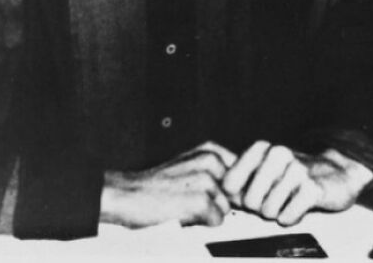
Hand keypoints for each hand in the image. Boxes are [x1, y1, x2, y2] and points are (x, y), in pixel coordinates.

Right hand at [99, 141, 237, 227]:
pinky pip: (217, 221)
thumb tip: (243, 189)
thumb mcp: (190, 165)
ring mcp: (206, 180)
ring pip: (226, 208)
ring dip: (208, 212)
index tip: (216, 193)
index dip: (231, 189)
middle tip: (191, 199)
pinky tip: (183, 213)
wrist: (129, 194)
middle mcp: (211, 160)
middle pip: (234, 193)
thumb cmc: (158, 184)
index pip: (241, 173)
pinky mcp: (201, 201)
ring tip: (185, 205)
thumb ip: (216, 171)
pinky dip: (202, 223)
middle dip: (219, 201)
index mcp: (210, 150)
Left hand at [222, 141, 372, 225]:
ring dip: (277, 213)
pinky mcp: (312, 188)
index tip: (250, 194)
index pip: (230, 183)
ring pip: (268, 211)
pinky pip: (287, 218)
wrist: (336, 174)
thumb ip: (239, 179)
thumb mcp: (264, 169)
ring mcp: (296, 169)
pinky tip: (298, 207)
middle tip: (274, 199)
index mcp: (261, 148)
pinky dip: (290, 218)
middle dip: (259, 207)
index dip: (238, 197)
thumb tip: (220, 194)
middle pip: (248, 201)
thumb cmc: (292, 175)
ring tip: (288, 201)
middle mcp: (277, 154)